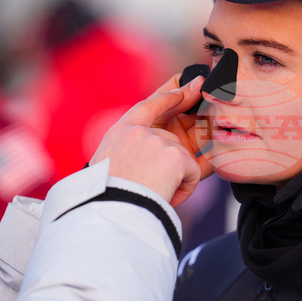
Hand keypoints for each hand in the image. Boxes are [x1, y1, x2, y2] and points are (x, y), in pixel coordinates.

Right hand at [90, 77, 204, 205]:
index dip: (167, 97)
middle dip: (175, 157)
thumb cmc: (108, 197)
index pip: (147, 106)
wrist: (111, 212)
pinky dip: (185, 189)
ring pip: (182, 160)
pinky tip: (166, 196)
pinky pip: (193, 173)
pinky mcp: (176, 156)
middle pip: (171, 140)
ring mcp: (159, 141)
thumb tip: (162, 154)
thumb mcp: (110, 166)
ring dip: (174, 180)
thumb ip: (131, 152)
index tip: (183, 88)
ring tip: (152, 195)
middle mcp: (139, 131)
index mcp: (120, 132)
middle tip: (160, 179)